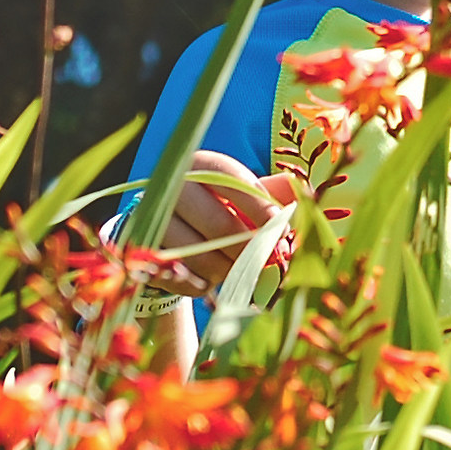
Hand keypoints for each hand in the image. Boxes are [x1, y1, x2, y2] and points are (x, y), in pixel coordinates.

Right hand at [157, 151, 299, 293]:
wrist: (167, 223)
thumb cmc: (218, 203)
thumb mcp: (242, 191)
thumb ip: (272, 192)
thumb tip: (307, 194)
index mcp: (200, 165)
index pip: (233, 183)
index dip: (261, 209)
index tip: (282, 231)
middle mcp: (172, 188)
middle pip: (218, 225)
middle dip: (250, 249)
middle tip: (270, 261)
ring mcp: (153, 221)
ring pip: (200, 256)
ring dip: (228, 269)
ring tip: (240, 268)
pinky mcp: (144, 253)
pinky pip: (183, 278)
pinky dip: (203, 284)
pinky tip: (212, 277)